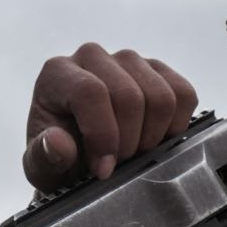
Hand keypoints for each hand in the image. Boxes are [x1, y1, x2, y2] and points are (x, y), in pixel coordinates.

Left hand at [22, 44, 198, 190]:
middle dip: (128, 142)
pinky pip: (183, 94)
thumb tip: (58, 141)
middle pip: (129, 96)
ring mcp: (128, 60)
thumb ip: (44, 156)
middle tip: (119, 164)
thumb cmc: (59, 158)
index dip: (103, 135)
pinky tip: (154, 139)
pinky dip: (176, 125)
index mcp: (57, 74)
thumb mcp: (42, 166)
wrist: (78, 158)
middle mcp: (91, 57)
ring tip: (133, 152)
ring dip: (152, 137)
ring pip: (160, 96)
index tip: (103, 169)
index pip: (90, 92)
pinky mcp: (157, 70)